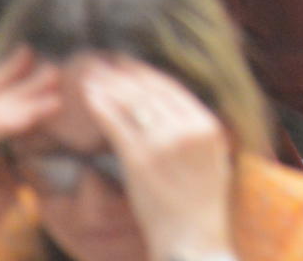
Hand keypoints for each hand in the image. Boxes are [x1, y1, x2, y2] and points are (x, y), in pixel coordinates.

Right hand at [0, 48, 60, 248]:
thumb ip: (25, 139)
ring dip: (27, 99)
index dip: (17, 69)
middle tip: (58, 69)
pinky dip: (11, 121)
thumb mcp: (13, 162)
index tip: (46, 56)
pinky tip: (32, 117)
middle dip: (30, 79)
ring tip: (56, 94)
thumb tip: (56, 121)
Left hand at [80, 56, 234, 260]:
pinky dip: (100, 105)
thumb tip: (180, 114)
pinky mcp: (141, 159)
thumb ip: (199, 135)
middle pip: (150, 89)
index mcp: (208, 127)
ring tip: (90, 72)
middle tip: (104, 60)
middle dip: (124, 72)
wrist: (193, 243)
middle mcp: (189, 128)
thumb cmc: (199, 209)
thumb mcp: (214, 163)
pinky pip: (117, 123)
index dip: (146, 73)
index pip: (172, 89)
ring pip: (131, 101)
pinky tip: (87, 95)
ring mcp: (165, 142)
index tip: (128, 64)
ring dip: (108, 83)